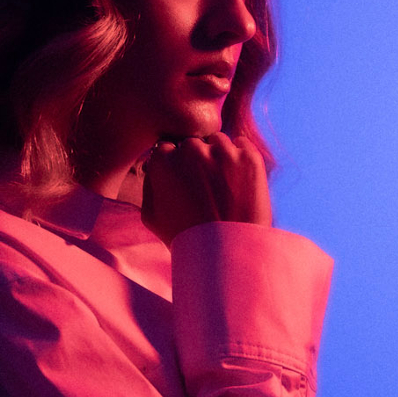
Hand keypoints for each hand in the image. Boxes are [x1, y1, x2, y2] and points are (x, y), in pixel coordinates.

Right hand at [141, 132, 271, 245]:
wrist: (226, 254)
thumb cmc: (185, 239)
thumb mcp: (151, 216)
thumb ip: (149, 183)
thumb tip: (155, 162)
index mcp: (164, 160)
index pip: (168, 148)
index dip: (177, 165)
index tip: (185, 183)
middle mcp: (191, 150)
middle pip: (193, 143)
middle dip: (197, 160)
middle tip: (205, 187)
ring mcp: (222, 152)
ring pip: (218, 141)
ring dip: (219, 157)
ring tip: (223, 188)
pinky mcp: (248, 157)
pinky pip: (242, 145)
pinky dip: (241, 159)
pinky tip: (238, 183)